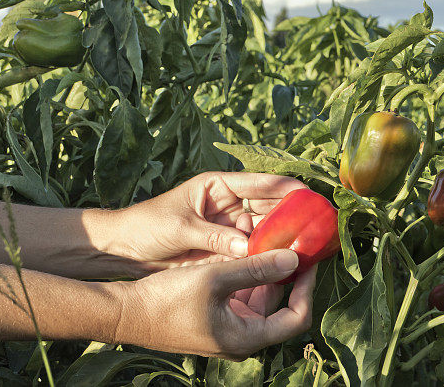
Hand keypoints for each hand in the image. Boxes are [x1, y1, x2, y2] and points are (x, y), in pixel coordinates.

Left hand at [111, 173, 305, 275]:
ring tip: (308, 244)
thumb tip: (248, 248)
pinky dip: (268, 255)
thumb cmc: (147, 227)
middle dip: (292, 212)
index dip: (286, 186)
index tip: (310, 193)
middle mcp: (229, 204)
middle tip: (318, 223)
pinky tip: (286, 261)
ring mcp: (229, 227)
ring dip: (284, 236)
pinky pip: (253, 250)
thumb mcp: (181, 228)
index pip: (259, 182)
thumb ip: (214, 238)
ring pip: (265, 229)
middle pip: (268, 205)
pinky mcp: (226, 249)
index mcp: (218, 185)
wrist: (125, 251)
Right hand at [112, 249, 315, 359]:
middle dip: (286, 275)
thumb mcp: (215, 278)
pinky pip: (241, 298)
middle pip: (280, 307)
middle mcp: (241, 338)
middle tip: (293, 245)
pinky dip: (247, 276)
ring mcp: (228, 330)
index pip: (296, 318)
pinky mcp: (216, 319)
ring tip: (270, 241)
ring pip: (260, 299)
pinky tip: (244, 250)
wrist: (126, 313)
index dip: (307, 289)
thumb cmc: (168, 299)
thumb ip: (256, 268)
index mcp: (246, 338)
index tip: (308, 260)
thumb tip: (294, 258)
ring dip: (265, 272)